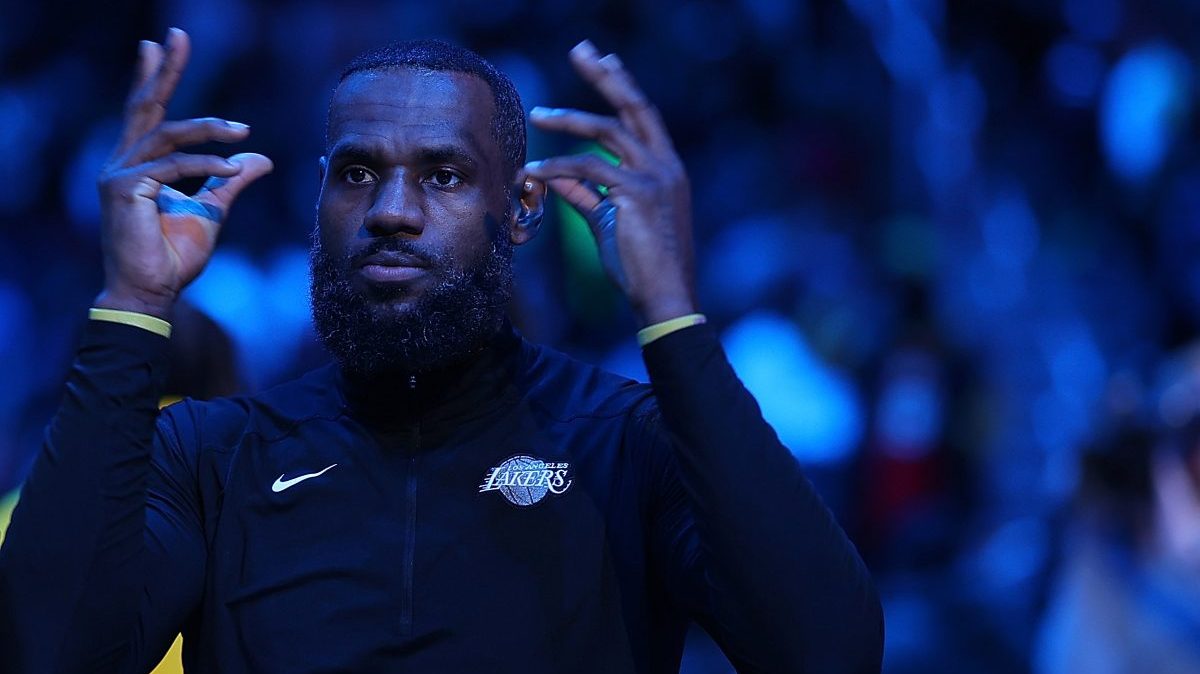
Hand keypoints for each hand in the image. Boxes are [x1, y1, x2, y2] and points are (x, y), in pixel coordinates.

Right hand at [95, 28, 272, 317]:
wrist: (154, 292)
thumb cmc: (175, 255)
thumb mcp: (213, 210)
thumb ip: (230, 180)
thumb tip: (262, 158)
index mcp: (140, 163)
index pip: (147, 111)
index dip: (156, 77)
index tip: (163, 44)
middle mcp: (123, 162)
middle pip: (145, 105)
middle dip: (165, 70)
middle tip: (178, 35)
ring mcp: (120, 174)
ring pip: (167, 134)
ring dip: (208, 129)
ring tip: (243, 131)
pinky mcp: (125, 190)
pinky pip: (173, 166)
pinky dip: (206, 165)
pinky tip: (232, 167)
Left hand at [525, 40, 695, 326]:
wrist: (664, 299)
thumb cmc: (640, 267)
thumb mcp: (610, 222)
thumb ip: (585, 194)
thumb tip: (555, 176)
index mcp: (667, 170)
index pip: (643, 117)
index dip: (622, 87)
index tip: (604, 61)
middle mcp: (666, 166)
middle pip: (633, 106)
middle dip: (605, 75)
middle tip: (582, 49)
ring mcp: (655, 178)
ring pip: (606, 132)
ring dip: (568, 119)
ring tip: (537, 114)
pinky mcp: (637, 195)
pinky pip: (587, 170)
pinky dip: (557, 167)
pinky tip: (533, 171)